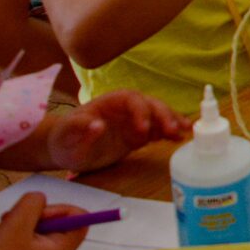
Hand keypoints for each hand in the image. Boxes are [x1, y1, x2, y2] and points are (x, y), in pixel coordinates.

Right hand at [0, 194, 86, 249]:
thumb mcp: (14, 225)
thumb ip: (33, 204)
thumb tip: (39, 198)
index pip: (80, 220)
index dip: (61, 208)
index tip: (39, 211)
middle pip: (58, 223)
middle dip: (35, 214)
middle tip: (15, 218)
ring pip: (37, 229)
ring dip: (19, 222)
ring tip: (2, 229)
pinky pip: (22, 239)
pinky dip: (10, 233)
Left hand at [46, 90, 189, 172]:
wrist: (66, 150)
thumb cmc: (64, 140)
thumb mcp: (67, 136)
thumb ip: (81, 129)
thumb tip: (98, 125)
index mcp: (110, 102)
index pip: (132, 99)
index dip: (140, 112)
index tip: (143, 130)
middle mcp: (126, 108)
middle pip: (150, 105)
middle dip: (164, 116)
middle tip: (173, 131)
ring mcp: (133, 121)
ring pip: (158, 115)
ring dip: (172, 122)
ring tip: (185, 132)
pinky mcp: (138, 135)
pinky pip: (157, 130)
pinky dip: (169, 132)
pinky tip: (181, 138)